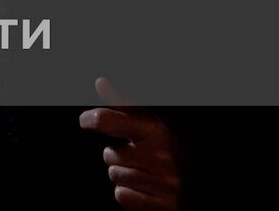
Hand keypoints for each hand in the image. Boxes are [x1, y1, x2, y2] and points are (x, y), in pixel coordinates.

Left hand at [79, 77, 180, 210]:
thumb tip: (101, 81)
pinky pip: (123, 196)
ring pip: (115, 176)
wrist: (193, 184)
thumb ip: (123, 104)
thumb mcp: (147, 123)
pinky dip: (129, 194)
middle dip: (117, 156)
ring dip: (122, 175)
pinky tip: (145, 188)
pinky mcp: (162, 205)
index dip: (92, 120)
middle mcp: (162, 156)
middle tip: (135, 156)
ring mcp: (165, 183)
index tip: (85, 120)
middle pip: (109, 155)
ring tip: (142, 171)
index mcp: (156, 130)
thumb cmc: (163, 148)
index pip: (108, 121)